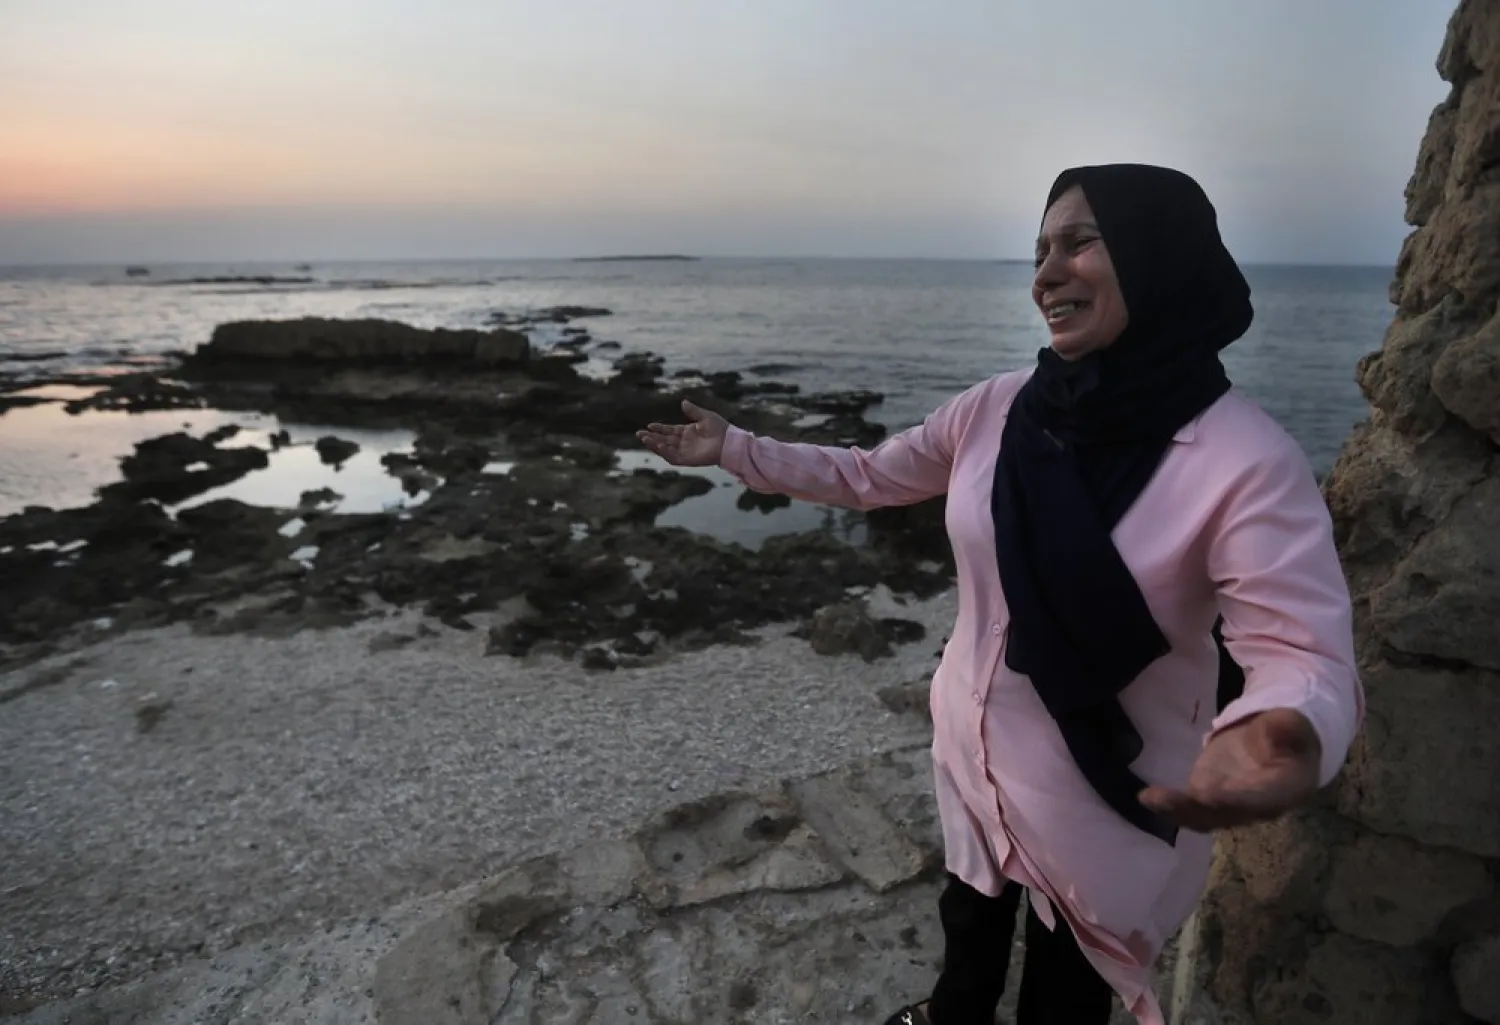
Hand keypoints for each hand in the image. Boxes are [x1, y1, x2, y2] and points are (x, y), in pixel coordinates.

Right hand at [636, 399, 728, 466]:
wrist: (729, 442)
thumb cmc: (721, 429)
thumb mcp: (705, 416)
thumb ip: (693, 411)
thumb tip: (682, 402)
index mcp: (687, 432)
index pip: (669, 430)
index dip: (659, 428)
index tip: (649, 425)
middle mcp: (684, 442)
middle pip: (664, 440)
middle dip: (651, 437)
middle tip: (639, 434)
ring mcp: (685, 451)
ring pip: (665, 449)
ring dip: (655, 445)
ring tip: (644, 439)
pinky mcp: (688, 459)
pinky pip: (673, 457)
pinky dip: (665, 452)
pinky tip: (659, 445)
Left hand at [1138, 709, 1320, 831]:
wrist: (1276, 745)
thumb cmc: (1286, 733)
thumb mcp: (1292, 724)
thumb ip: (1286, 728)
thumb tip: (1280, 726)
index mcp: (1286, 789)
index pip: (1262, 799)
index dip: (1237, 800)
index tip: (1210, 796)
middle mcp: (1258, 808)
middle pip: (1227, 813)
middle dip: (1198, 808)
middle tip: (1171, 800)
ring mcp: (1232, 808)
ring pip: (1205, 816)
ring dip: (1177, 810)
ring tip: (1150, 798)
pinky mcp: (1209, 801)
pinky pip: (1190, 810)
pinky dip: (1169, 807)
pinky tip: (1147, 798)